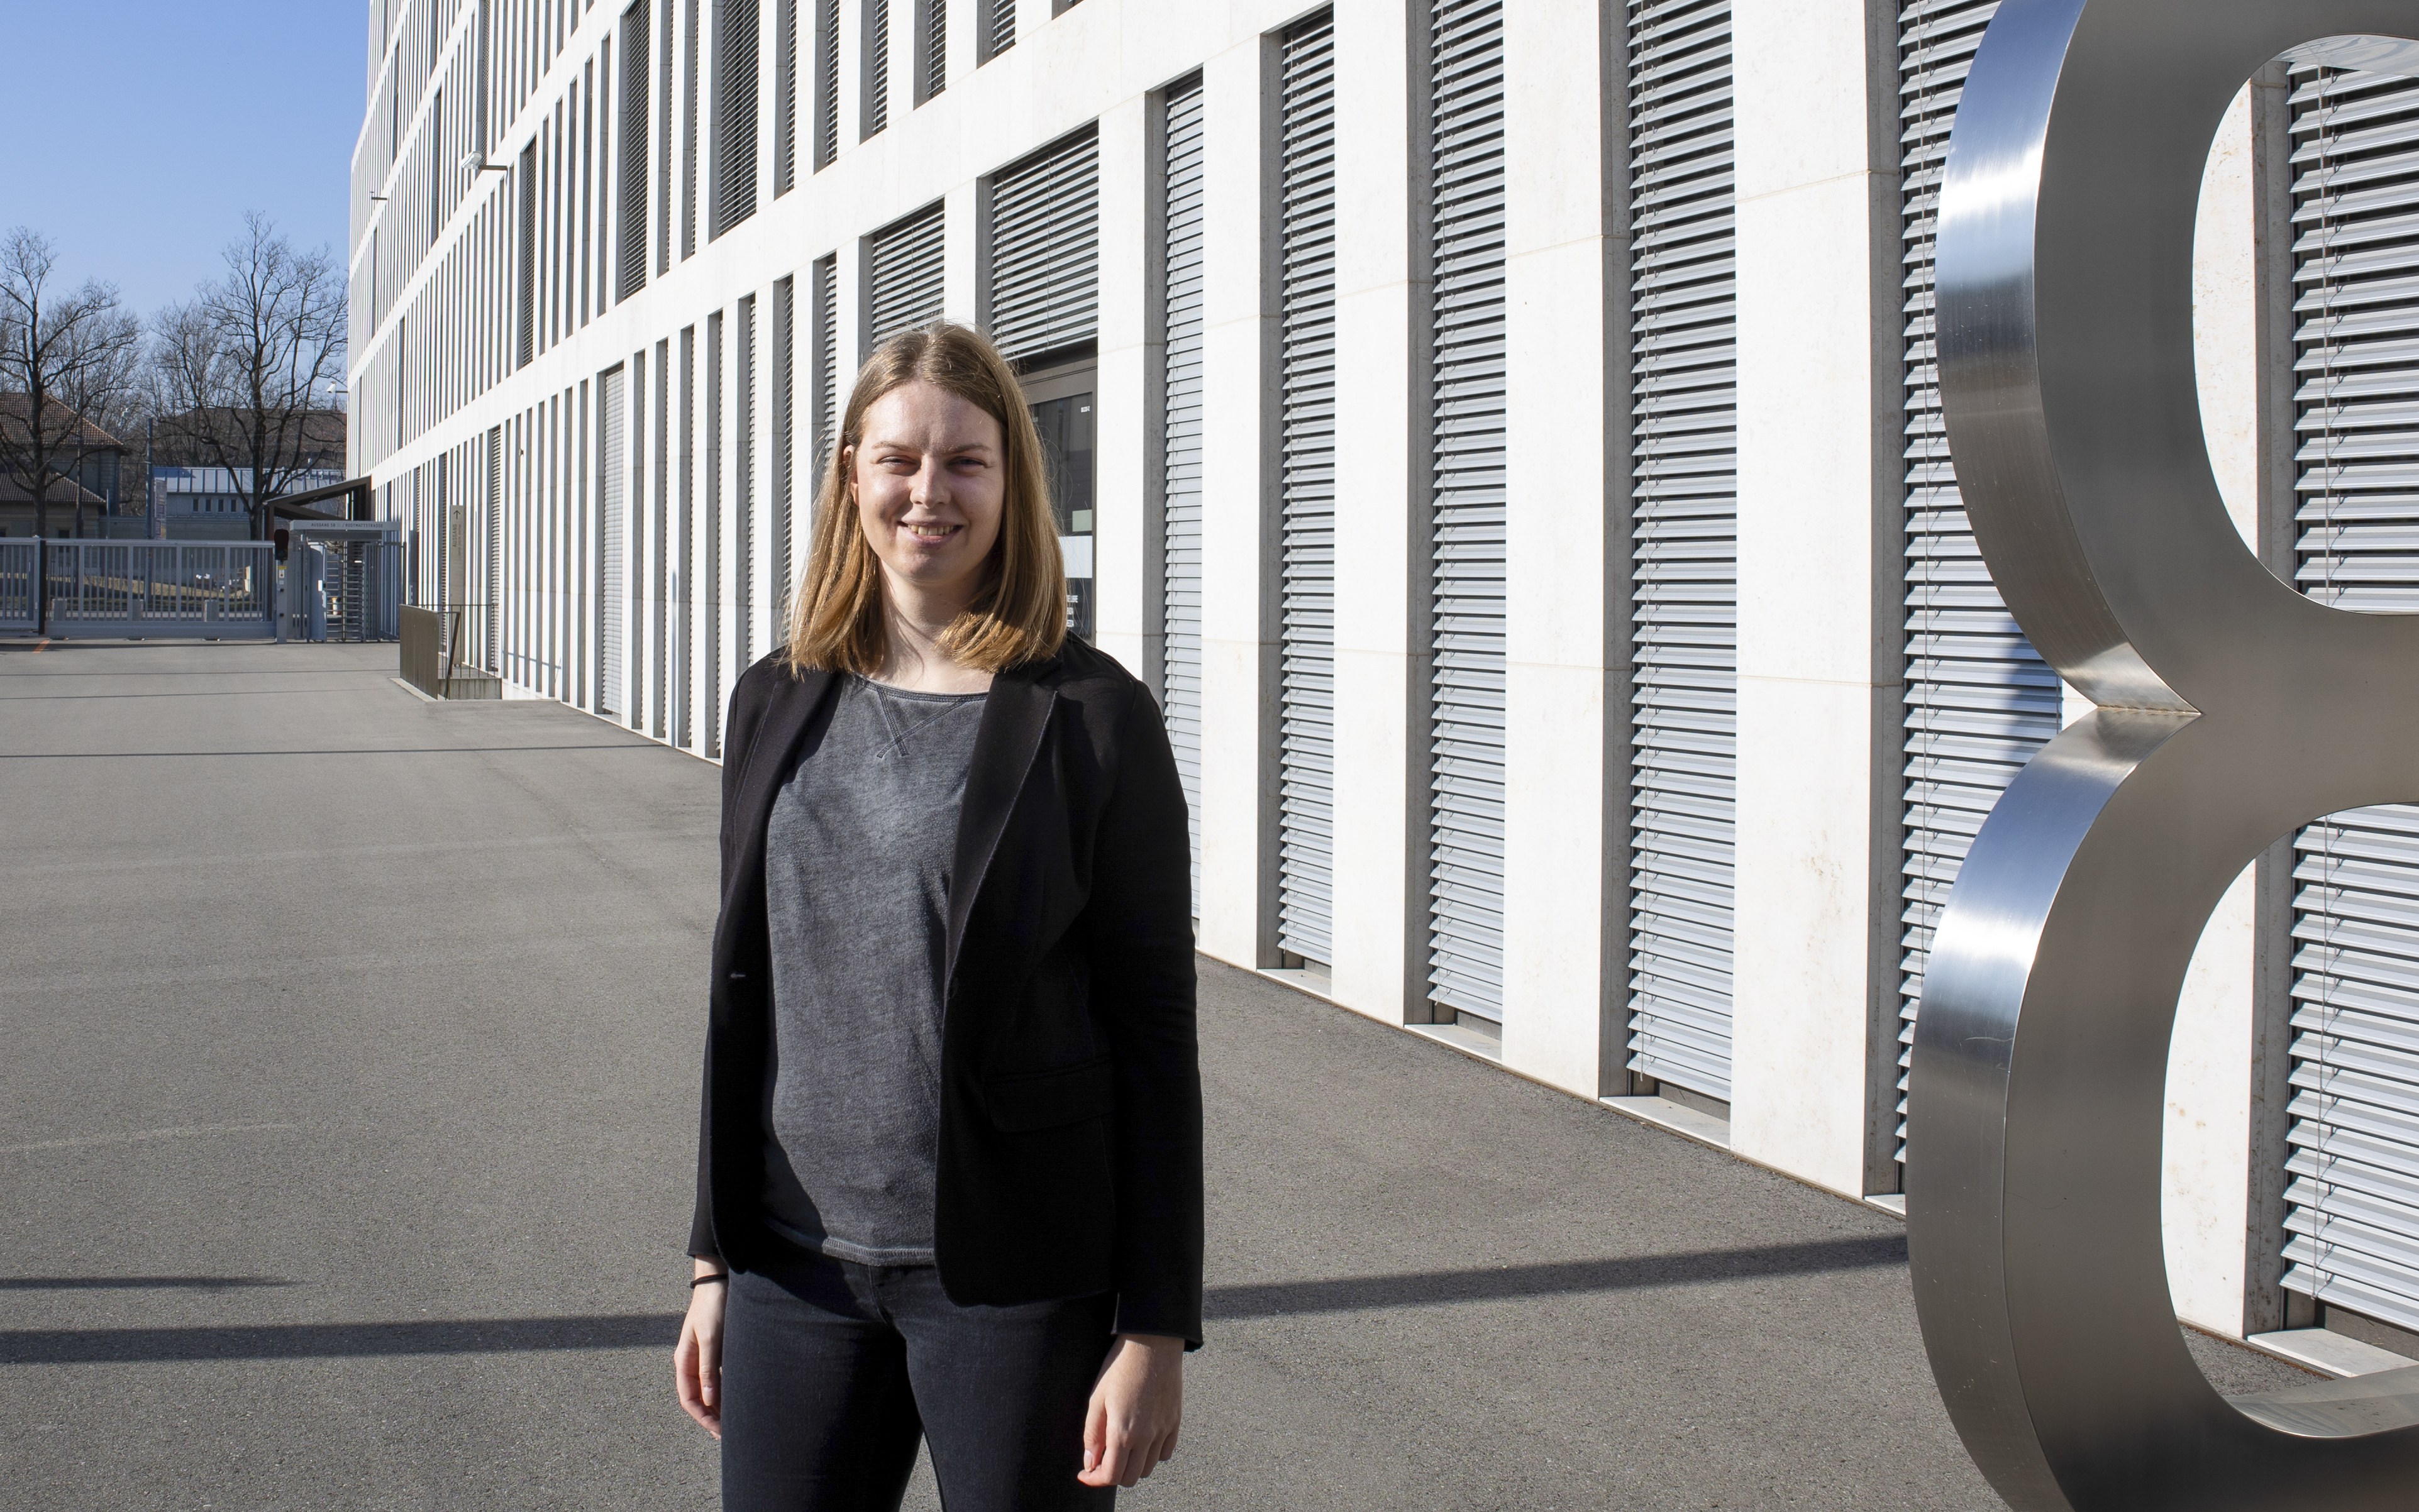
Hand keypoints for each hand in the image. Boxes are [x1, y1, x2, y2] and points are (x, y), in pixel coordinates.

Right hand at [675, 1268, 727, 1438]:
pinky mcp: (715, 1349)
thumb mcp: (711, 1338)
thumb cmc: (713, 1306)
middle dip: (710, 1417)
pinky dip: (723, 1391)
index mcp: (684, 1361)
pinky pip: (716, 1378)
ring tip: (732, 1422)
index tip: (720, 1432)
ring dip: (717, 1406)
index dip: (703, 1418)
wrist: (719, 1280)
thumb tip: (708, 1401)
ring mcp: (702, 1356)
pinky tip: (735, 1398)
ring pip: (707, 1389)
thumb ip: (708, 1369)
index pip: (689, 1399)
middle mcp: (691, 1361)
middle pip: (697, 1398)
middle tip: (728, 1434)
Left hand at [1079, 1333, 1182, 1488]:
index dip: (1094, 1480)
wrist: (1152, 1342)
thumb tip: (1090, 1462)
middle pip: (1130, 1478)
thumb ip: (1092, 1435)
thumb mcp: (1097, 1399)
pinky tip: (1142, 1439)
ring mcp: (1164, 1430)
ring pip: (1148, 1468)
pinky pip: (1165, 1453)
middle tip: (1101, 1459)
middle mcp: (1146, 1436)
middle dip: (1112, 1474)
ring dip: (1132, 1466)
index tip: (1085, 1473)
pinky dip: (1152, 1454)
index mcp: (1123, 1432)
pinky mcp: (1175, 1421)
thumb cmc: (1120, 1366)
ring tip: (1121, 1448)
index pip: (1110, 1476)